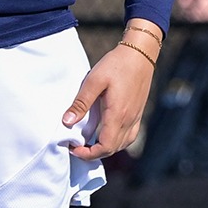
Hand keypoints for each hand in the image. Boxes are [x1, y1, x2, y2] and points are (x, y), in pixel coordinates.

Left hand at [65, 38, 156, 160]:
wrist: (140, 54)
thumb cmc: (116, 64)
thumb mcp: (94, 80)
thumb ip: (81, 103)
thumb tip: (67, 122)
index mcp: (117, 114)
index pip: (104, 146)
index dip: (88, 154)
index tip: (74, 148)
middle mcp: (128, 119)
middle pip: (112, 149)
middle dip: (93, 153)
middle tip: (77, 146)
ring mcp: (135, 117)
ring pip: (122, 145)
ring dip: (105, 148)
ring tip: (90, 142)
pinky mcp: (138, 113)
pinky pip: (129, 136)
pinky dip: (117, 142)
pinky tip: (108, 134)